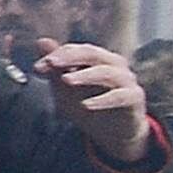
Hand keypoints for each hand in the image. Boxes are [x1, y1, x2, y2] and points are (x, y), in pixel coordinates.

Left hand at [44, 41, 156, 166]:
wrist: (112, 131)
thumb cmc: (88, 104)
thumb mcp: (65, 88)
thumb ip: (55, 67)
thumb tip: (41, 41)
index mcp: (97, 59)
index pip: (78, 50)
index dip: (58, 55)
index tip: (38, 67)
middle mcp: (114, 65)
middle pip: (93, 54)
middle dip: (71, 58)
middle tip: (51, 63)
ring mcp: (126, 80)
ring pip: (108, 72)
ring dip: (85, 75)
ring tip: (66, 80)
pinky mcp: (134, 98)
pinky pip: (120, 96)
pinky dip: (102, 100)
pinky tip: (86, 105)